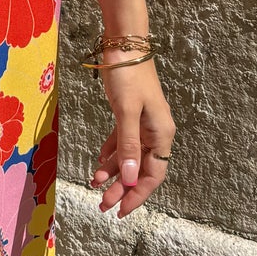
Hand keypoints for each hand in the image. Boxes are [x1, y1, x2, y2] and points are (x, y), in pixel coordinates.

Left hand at [88, 56, 174, 218]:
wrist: (124, 44)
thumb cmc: (127, 77)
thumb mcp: (126, 113)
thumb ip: (128, 146)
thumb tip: (130, 179)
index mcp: (161, 134)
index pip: (152, 175)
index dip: (137, 195)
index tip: (121, 211)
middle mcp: (155, 132)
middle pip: (140, 169)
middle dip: (122, 188)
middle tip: (102, 205)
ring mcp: (143, 124)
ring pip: (129, 157)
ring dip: (114, 173)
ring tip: (95, 185)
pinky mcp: (130, 115)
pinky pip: (122, 142)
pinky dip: (111, 155)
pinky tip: (98, 166)